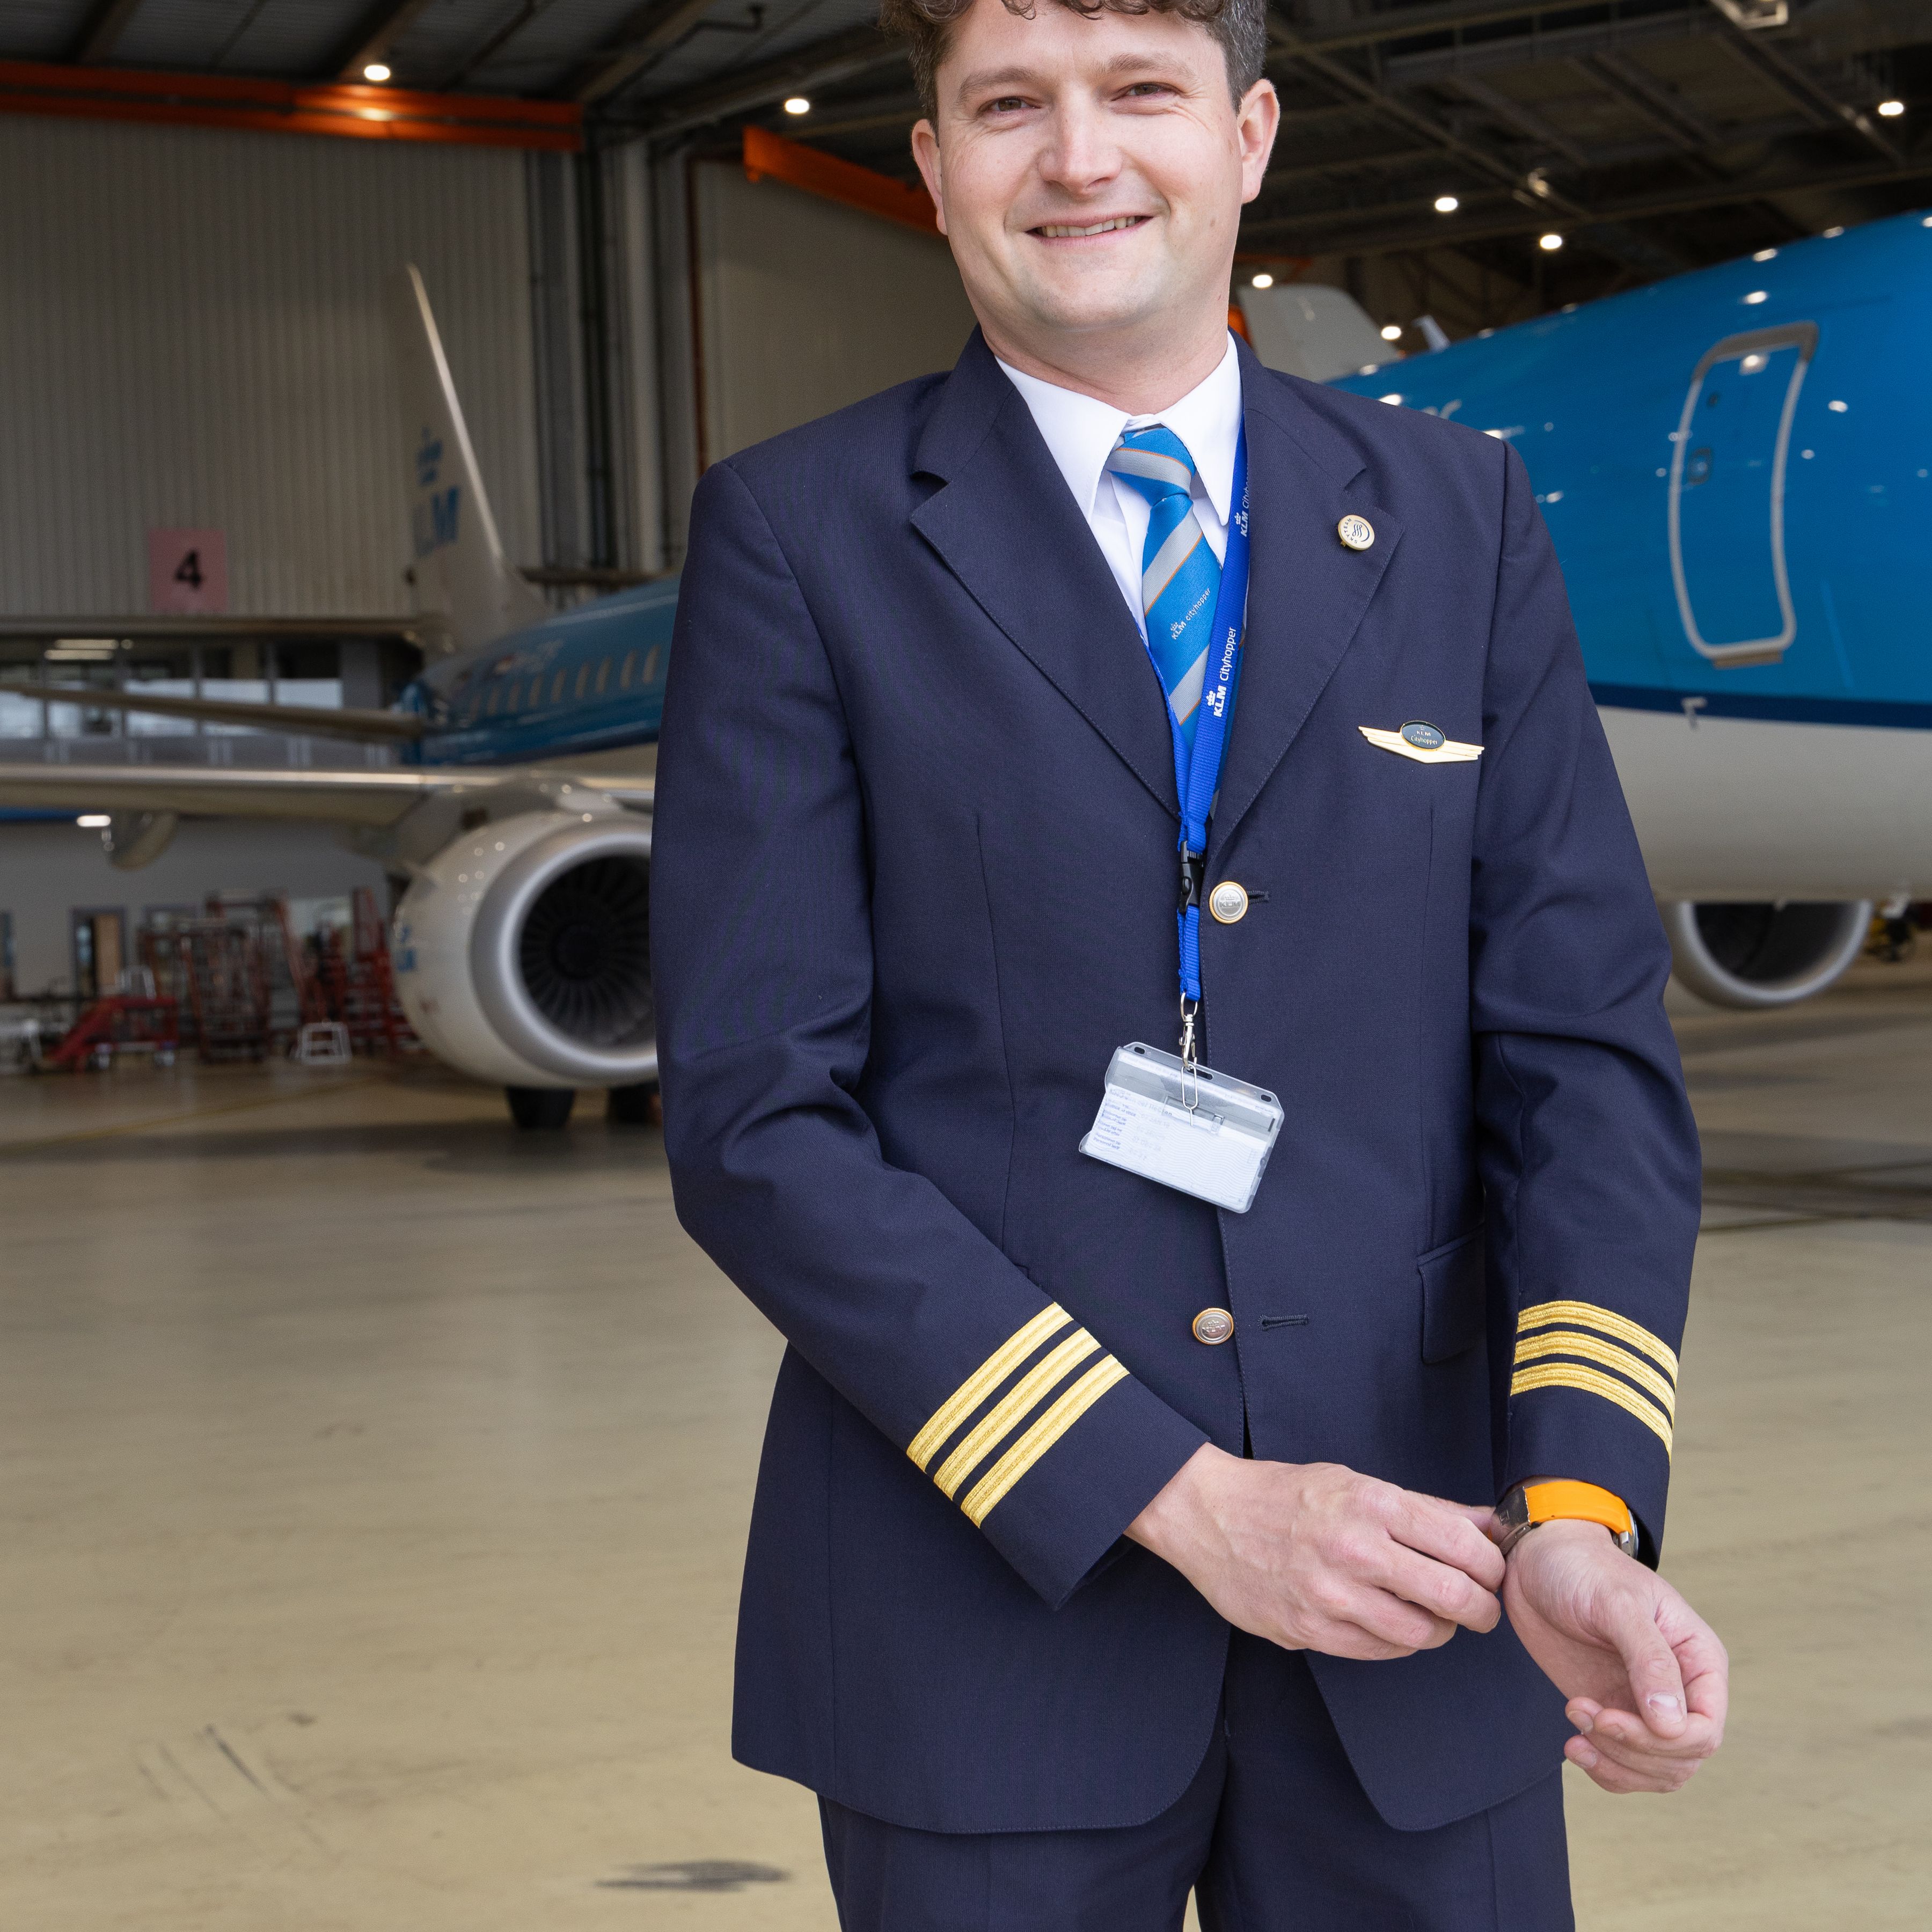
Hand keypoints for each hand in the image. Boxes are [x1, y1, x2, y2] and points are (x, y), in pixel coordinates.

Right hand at [1127, 1444, 1504, 1659]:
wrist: (1209, 1515)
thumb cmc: (1286, 1495)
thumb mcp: (1355, 1483)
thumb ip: (1426, 1509)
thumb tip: (1491, 1524)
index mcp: (1371, 1503)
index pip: (1463, 1545)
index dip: (1491, 1566)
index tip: (1492, 1571)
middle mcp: (1355, 1549)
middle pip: (1453, 1596)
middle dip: (1482, 1609)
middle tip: (1481, 1608)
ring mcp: (1331, 1595)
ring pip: (1421, 1633)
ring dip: (1441, 1630)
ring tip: (1434, 1615)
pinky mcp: (1310, 1631)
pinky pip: (1380, 1650)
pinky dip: (1399, 1642)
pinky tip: (1392, 1622)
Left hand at [1503, 1519, 1727, 1792]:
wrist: (1538, 1562)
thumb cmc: (1582, 1569)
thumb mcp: (1616, 1602)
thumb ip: (1649, 1659)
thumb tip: (1673, 1726)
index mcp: (1698, 1659)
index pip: (1705, 1729)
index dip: (1662, 1741)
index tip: (1608, 1717)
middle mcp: (1682, 1688)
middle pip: (1682, 1758)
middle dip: (1630, 1750)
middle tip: (1580, 1711)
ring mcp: (1648, 1705)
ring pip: (1657, 1772)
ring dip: (1614, 1763)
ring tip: (1573, 1722)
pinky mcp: (1615, 1713)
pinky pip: (1626, 1767)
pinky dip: (1604, 1769)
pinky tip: (1574, 1745)